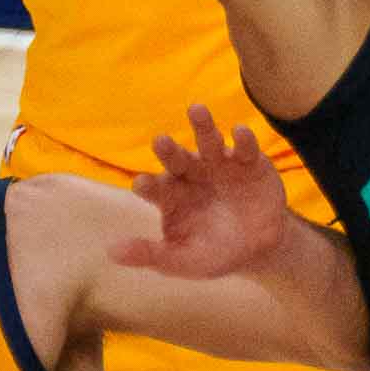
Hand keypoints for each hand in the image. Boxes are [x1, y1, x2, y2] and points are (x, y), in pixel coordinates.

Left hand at [110, 104, 287, 278]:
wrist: (259, 249)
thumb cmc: (213, 252)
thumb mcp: (182, 261)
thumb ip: (150, 255)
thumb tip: (110, 253)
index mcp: (170, 195)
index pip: (154, 188)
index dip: (147, 185)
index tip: (141, 184)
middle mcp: (190, 173)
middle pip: (175, 158)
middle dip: (168, 150)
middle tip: (160, 142)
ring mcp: (218, 164)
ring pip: (207, 140)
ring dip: (202, 125)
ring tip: (196, 109)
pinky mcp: (248, 162)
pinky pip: (244, 147)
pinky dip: (242, 139)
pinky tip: (239, 131)